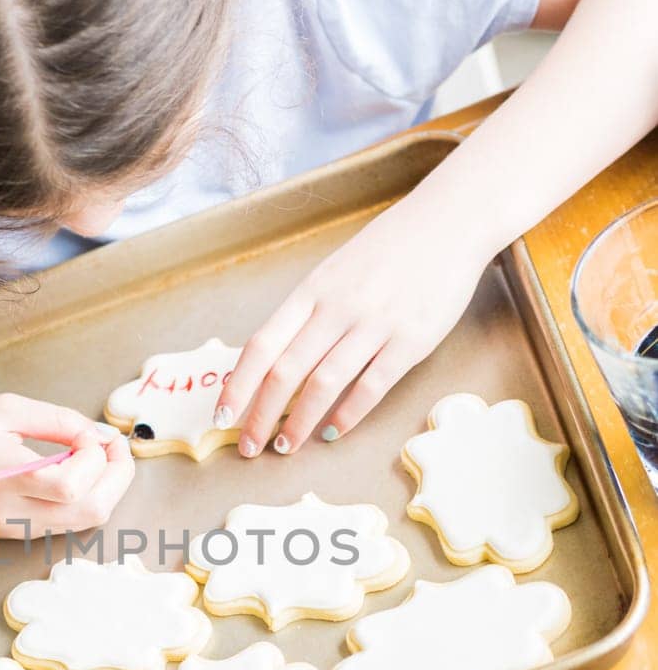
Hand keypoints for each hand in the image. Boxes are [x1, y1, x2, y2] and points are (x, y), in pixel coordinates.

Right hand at [0, 393, 133, 533]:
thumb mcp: (2, 409)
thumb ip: (56, 420)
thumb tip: (99, 435)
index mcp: (3, 474)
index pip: (70, 484)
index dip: (95, 458)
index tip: (88, 434)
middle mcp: (11, 510)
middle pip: (90, 511)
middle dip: (118, 476)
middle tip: (114, 447)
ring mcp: (15, 529)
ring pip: (84, 521)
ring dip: (105, 488)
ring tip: (95, 457)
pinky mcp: (16, 535)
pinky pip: (66, 522)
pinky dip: (84, 498)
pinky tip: (73, 473)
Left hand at [216, 201, 487, 454]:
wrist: (449, 222)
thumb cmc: (387, 252)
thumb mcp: (334, 273)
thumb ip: (306, 313)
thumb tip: (271, 361)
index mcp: (312, 291)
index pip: (261, 345)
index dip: (237, 385)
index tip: (221, 416)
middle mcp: (337, 308)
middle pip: (286, 371)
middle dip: (260, 415)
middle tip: (247, 447)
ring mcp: (375, 324)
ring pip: (324, 384)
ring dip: (299, 422)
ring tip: (285, 447)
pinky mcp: (411, 340)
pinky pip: (371, 386)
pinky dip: (348, 414)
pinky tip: (332, 432)